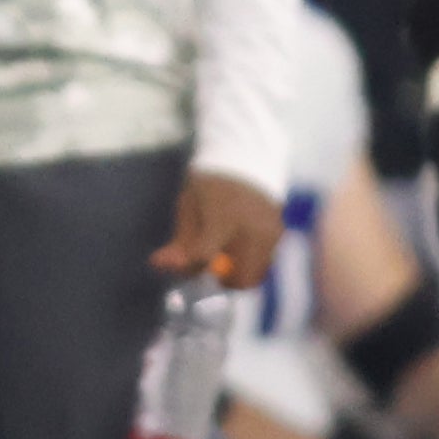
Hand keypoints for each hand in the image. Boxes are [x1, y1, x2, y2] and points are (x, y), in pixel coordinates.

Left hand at [154, 170, 284, 288]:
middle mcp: (253, 230)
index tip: (185, 263)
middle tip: (210, 266)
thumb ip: (180, 242)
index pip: (204, 257)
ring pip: (257, 275)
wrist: (246, 157)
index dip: (190, 266)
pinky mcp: (280, 234)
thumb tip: (158, 265)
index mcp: (223, 218)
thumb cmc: (211, 183)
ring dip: (239, 273)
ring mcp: (271, 234)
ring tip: (225, 252)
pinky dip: (250, 262)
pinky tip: (239, 244)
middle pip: (241, 279)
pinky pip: (265, 262)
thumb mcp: (188, 208)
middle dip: (223, 280)